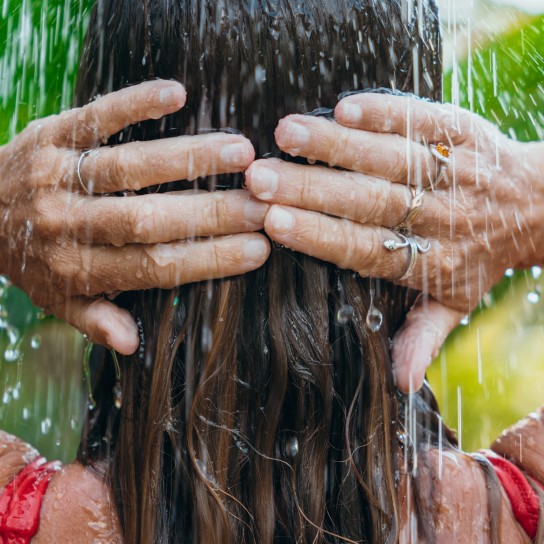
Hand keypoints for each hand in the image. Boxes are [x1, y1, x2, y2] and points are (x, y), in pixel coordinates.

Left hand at [0, 80, 269, 353]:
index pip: (156, 267)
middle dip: (213, 213)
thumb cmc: (28, 259)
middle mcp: (70, 224)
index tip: (258, 249)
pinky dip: (134, 104)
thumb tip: (132, 344)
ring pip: (130, 167)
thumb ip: (95, 319)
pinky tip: (177, 94)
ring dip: (189, 158)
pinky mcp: (49, 134)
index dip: (210, 259)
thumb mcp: (54, 300)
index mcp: (79, 270)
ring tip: (240, 152)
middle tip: (263, 203)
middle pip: (150, 220)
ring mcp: (58, 175)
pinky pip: (95, 116)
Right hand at [244, 93, 541, 391]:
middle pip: (368, 201)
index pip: (365, 249)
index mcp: (429, 260)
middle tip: (259, 177)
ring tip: (285, 133)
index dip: (319, 236)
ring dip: (335, 145)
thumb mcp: (456, 303)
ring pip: (389, 157)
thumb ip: (424, 337)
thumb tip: (399, 384)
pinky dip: (386, 113)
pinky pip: (424, 120)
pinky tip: (345, 107)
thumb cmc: (480, 256)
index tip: (273, 223)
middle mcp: (439, 216)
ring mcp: (453, 171)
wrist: (537, 205)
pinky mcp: (465, 133)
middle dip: (310, 188)